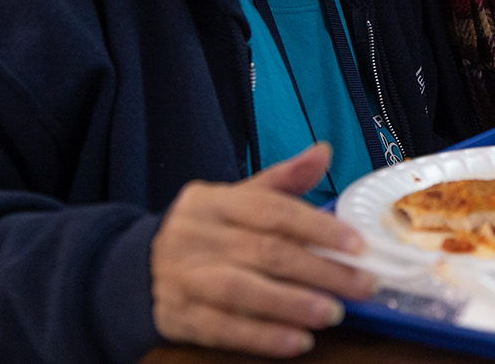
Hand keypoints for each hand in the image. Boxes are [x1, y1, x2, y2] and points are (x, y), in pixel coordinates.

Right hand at [150, 143, 375, 357]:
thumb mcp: (236, 197)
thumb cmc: (205, 230)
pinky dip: (263, 338)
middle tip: (362, 285)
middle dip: (321, 271)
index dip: (318, 228)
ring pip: (243, 291)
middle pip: (266, 252)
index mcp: (216, 201)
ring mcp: (186, 278)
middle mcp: (198, 236)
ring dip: (292, 304)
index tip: (358, 245)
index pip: (273, 210)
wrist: (133, 267)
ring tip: (332, 313)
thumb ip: (282, 180)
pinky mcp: (180, 316)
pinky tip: (298, 342)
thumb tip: (323, 152)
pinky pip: (223, 328)